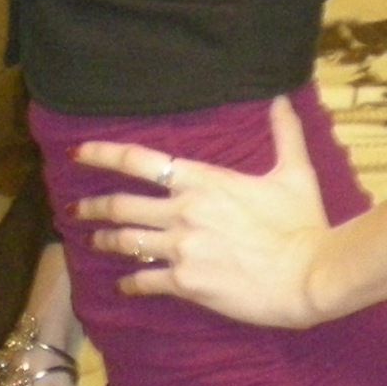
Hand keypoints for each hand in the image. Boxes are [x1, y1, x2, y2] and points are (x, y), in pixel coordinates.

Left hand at [74, 95, 334, 329]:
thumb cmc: (304, 223)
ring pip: (126, 242)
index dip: (101, 154)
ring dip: (105, 242)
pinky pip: (144, 281)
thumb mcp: (295, 172)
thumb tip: (280, 99)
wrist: (311, 275)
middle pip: (120, 205)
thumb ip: (284, 133)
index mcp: (203, 180)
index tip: (77, 154)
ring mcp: (181, 249)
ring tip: (93, 242)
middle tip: (75, 209)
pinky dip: (130, 283)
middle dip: (92, 206)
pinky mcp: (186, 283)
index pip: (138, 160)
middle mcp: (183, 211)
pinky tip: (124, 286)